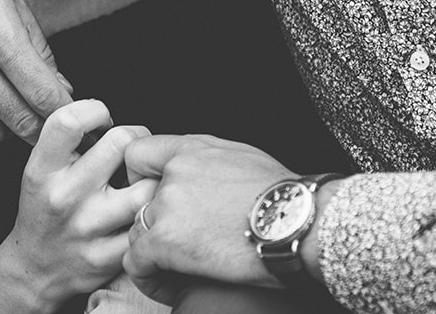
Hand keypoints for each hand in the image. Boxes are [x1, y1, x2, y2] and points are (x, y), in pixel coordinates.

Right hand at [0, 0, 72, 154]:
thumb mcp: (9, 0)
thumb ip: (39, 49)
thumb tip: (62, 90)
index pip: (45, 97)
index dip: (67, 114)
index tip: (74, 119)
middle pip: (21, 123)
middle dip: (41, 127)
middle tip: (44, 120)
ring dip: (4, 130)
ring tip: (5, 111)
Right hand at [0, 100, 157, 308]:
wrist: (35, 269)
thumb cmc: (46, 208)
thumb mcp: (41, 168)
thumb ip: (70, 138)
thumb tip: (107, 112)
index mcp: (42, 170)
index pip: (70, 120)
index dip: (96, 109)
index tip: (102, 119)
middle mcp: (63, 197)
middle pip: (121, 142)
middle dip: (137, 137)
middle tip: (134, 149)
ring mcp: (88, 229)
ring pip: (146, 187)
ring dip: (153, 179)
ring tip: (145, 180)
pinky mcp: (108, 258)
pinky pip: (149, 226)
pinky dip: (153, 215)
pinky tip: (144, 213)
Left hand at [122, 134, 296, 303]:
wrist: (299, 221)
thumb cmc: (285, 194)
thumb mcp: (243, 157)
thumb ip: (209, 159)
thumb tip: (203, 171)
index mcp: (192, 149)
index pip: (138, 154)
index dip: (140, 178)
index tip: (152, 196)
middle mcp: (174, 173)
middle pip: (136, 199)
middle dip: (151, 221)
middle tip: (173, 240)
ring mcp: (167, 205)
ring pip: (136, 231)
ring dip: (152, 252)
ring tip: (174, 269)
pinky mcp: (165, 240)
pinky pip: (136, 262)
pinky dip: (149, 278)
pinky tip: (168, 286)